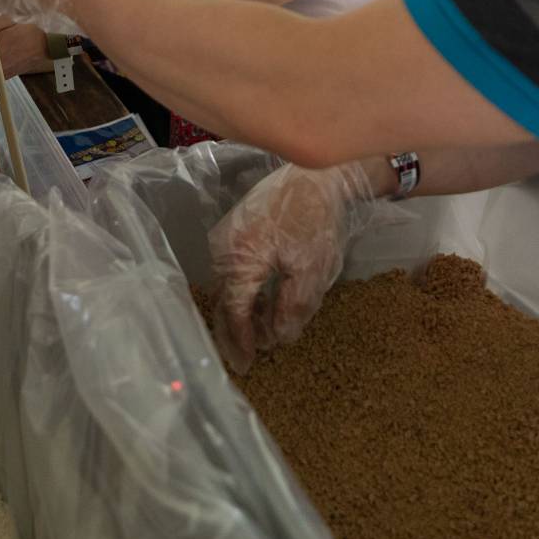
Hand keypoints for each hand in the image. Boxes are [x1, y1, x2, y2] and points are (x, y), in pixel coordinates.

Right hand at [208, 161, 373, 372]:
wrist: (315, 174)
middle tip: (243, 360)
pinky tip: (258, 304)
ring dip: (240, 312)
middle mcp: (223, 250)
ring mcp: (226, 238)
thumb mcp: (312, 269)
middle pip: (224, 300)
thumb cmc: (315, 220)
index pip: (235, 310)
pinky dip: (243, 292)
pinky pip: (232, 271)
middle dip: (234, 332)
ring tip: (254, 336)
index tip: (247, 365)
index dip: (241, 340)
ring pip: (228, 286)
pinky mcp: (234, 231)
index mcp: (240, 260)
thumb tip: (276, 339)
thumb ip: (292, 307)